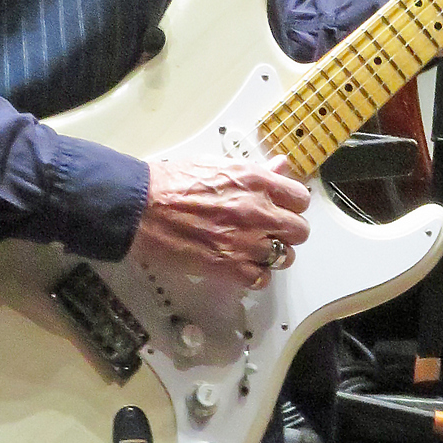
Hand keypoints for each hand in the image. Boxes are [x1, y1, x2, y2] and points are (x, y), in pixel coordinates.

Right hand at [131, 157, 309, 289]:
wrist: (142, 207)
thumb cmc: (172, 182)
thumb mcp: (219, 164)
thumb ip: (256, 171)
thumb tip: (280, 167)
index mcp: (256, 181)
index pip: (300, 198)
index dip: (292, 205)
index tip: (282, 208)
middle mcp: (257, 211)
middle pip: (299, 231)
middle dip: (286, 231)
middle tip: (269, 231)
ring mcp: (245, 242)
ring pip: (285, 257)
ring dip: (272, 255)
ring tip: (255, 250)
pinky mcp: (229, 267)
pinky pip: (261, 279)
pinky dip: (254, 275)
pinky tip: (241, 265)